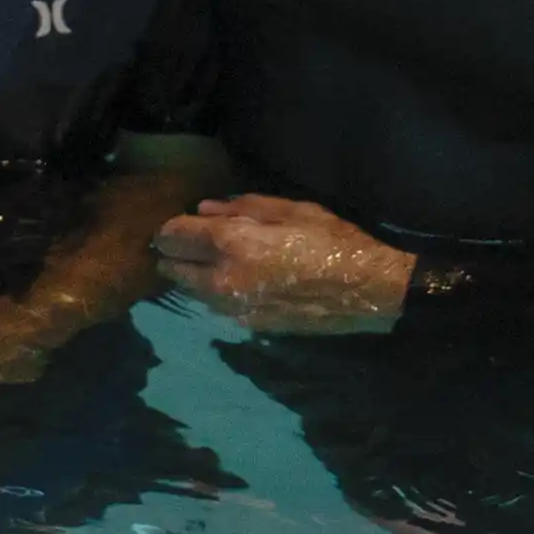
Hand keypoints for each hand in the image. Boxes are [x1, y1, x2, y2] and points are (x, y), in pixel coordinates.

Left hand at [152, 194, 416, 333]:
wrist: (366, 291)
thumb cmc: (332, 240)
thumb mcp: (290, 209)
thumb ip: (242, 207)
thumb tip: (204, 209)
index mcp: (232, 244)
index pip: (174, 236)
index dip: (167, 227)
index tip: (173, 222)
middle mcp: (223, 280)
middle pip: (173, 268)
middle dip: (171, 253)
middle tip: (181, 241)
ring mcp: (234, 308)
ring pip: (191, 292)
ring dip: (189, 275)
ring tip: (200, 261)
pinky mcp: (248, 325)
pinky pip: (215, 306)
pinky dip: (212, 293)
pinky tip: (228, 282)